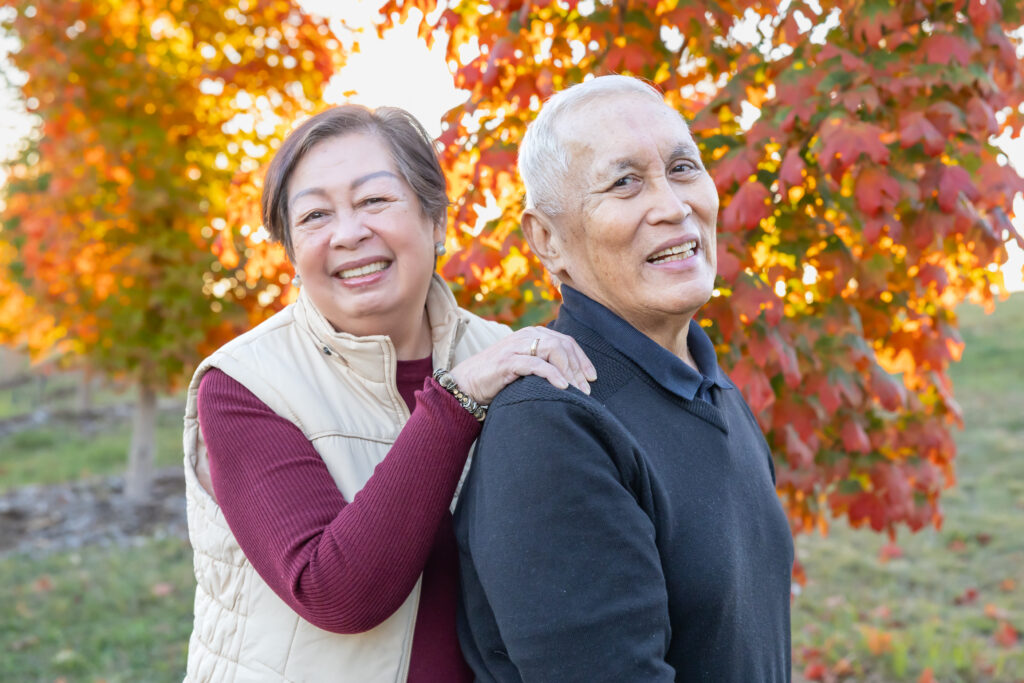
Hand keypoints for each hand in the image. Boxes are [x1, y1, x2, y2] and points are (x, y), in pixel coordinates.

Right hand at [448, 327, 596, 405]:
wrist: (466, 384)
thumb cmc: (497, 379)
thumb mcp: (524, 367)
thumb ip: (543, 364)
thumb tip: (572, 379)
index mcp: (532, 335)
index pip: (566, 341)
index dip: (582, 359)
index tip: (592, 378)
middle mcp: (526, 336)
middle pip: (562, 345)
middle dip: (578, 368)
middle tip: (587, 390)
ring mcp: (516, 346)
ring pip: (552, 350)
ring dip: (569, 371)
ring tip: (577, 390)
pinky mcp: (507, 361)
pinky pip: (536, 364)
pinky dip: (552, 375)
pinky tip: (563, 387)